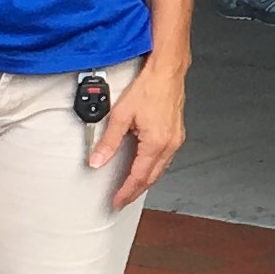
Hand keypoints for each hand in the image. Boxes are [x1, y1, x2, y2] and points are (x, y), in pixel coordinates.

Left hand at [94, 59, 188, 209]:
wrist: (167, 72)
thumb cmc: (149, 88)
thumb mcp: (121, 116)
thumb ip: (108, 141)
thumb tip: (97, 160)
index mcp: (156, 143)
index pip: (139, 177)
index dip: (126, 192)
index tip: (117, 201)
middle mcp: (169, 145)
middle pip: (152, 177)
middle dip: (136, 191)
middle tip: (122, 200)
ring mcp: (175, 140)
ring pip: (160, 169)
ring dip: (145, 180)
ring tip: (131, 187)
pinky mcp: (177, 134)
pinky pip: (165, 159)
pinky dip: (154, 168)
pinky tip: (146, 167)